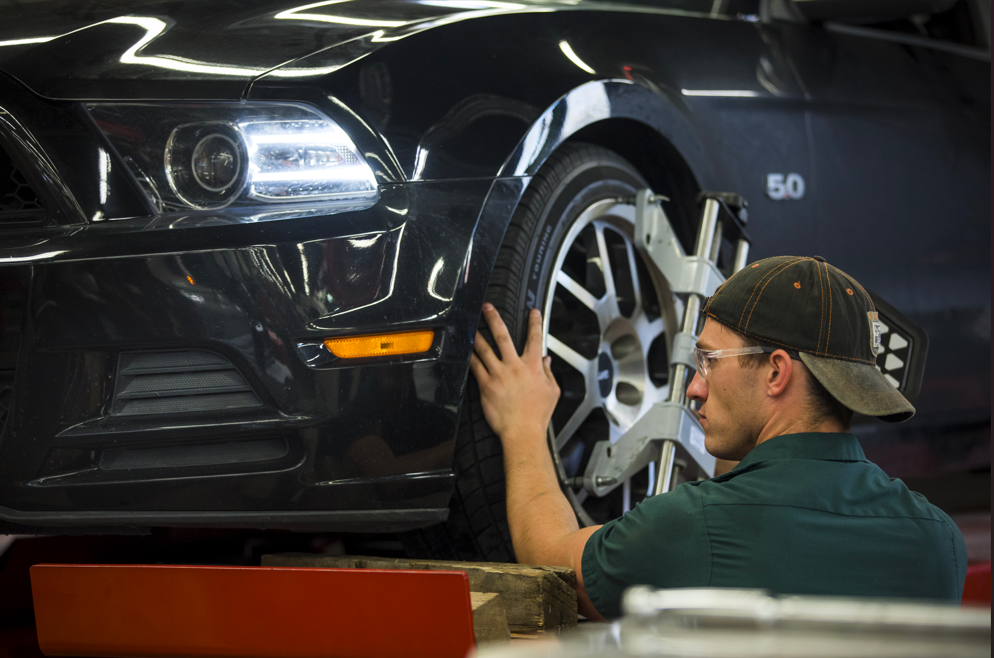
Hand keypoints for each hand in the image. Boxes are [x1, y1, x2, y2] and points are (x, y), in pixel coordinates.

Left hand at [469, 304, 559, 441]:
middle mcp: (515, 367)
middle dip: (495, 319)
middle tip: (488, 307)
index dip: (535, 323)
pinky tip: (465, 351)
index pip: (535, 339)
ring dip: (477, 336)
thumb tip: (547, 361)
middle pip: (503, 337)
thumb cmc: (537, 415)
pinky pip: (475, 367)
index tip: (533, 312)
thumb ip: (549, 374)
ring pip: (485, 350)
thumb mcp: (552, 392)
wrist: (522, 432)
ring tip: (470, 325)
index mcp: (533, 367)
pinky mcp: (486, 385)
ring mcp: (499, 375)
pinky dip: (470, 357)